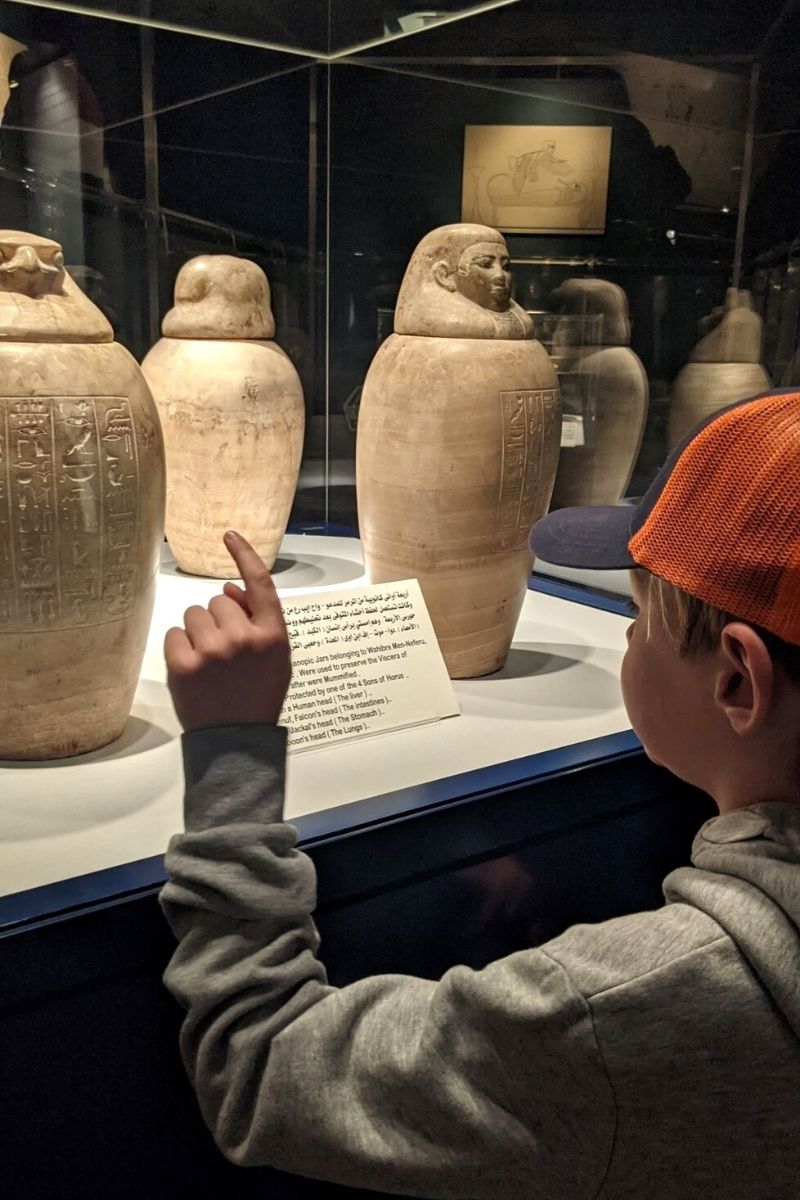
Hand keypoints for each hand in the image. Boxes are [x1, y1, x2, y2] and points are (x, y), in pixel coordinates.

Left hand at [165, 531, 290, 731]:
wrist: (237, 741)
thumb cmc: (257, 695)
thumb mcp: (275, 658)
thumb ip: (258, 620)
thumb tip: (228, 588)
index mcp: (273, 635)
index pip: (260, 583)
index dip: (244, 554)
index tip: (228, 535)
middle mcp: (245, 638)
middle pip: (218, 600)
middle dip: (218, 619)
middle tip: (224, 651)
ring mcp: (213, 651)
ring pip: (194, 614)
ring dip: (197, 631)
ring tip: (208, 661)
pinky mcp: (185, 665)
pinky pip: (174, 634)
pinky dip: (180, 647)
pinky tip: (192, 668)